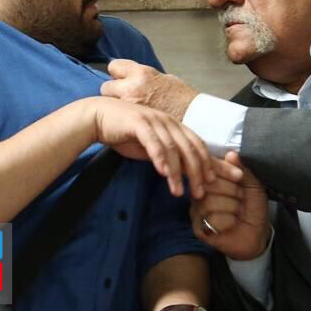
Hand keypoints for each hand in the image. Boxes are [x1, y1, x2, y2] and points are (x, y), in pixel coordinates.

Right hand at [84, 96, 217, 197]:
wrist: (99, 117)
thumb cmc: (125, 132)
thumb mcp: (151, 145)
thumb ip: (168, 155)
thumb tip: (185, 172)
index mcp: (173, 124)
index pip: (196, 143)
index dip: (207, 162)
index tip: (212, 182)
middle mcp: (167, 120)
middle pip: (189, 147)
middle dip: (197, 171)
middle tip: (199, 192)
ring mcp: (153, 120)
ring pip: (172, 148)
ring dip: (177, 172)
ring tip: (178, 191)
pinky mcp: (138, 123)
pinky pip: (153, 142)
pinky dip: (160, 158)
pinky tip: (163, 174)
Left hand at [100, 59, 198, 119]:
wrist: (194, 116)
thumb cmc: (182, 98)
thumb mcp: (165, 78)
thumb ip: (146, 77)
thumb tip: (136, 76)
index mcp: (142, 73)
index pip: (114, 67)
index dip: (117, 73)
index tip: (120, 78)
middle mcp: (132, 87)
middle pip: (106, 87)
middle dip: (113, 91)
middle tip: (122, 97)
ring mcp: (130, 105)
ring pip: (110, 103)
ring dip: (116, 105)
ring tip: (127, 109)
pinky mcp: (132, 120)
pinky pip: (119, 115)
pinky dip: (123, 117)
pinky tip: (130, 118)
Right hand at [190, 152, 270, 259]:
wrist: (258, 234)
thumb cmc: (253, 207)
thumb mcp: (252, 185)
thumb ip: (242, 170)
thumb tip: (231, 154)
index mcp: (210, 179)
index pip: (209, 167)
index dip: (224, 170)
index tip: (239, 177)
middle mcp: (200, 192)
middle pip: (209, 183)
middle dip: (232, 191)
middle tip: (241, 199)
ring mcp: (197, 210)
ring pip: (210, 201)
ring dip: (232, 207)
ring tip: (238, 212)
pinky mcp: (199, 228)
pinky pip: (211, 219)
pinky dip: (228, 221)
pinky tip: (232, 224)